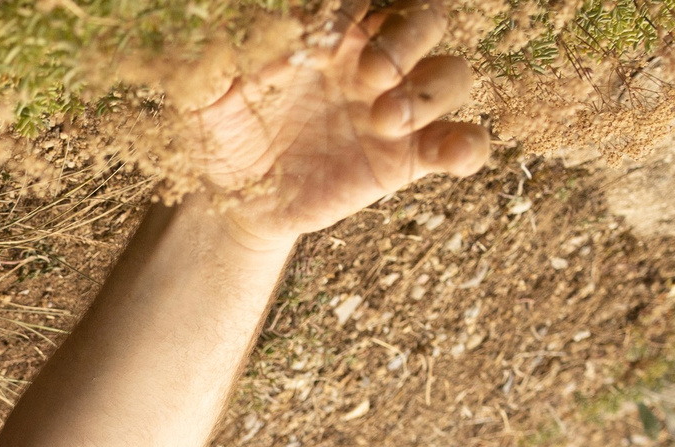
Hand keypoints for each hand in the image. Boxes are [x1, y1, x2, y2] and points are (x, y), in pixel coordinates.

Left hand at [182, 2, 491, 250]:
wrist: (234, 200)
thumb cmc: (224, 132)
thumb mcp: (205, 97)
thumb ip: (213, 63)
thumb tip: (217, 29)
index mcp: (331, 31)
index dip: (362, 5)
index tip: (333, 31)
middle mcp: (373, 59)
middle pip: (425, 19)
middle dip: (410, 36)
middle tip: (371, 72)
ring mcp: (396, 107)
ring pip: (450, 74)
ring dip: (431, 91)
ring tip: (385, 121)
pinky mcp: (408, 157)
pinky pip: (462, 142)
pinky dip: (468, 146)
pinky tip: (451, 156)